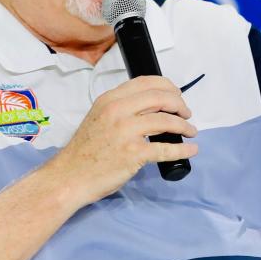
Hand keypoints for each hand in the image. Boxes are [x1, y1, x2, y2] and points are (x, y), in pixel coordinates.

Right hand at [54, 76, 198, 203]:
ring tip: (190, 130)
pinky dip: (183, 149)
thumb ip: (120, 108)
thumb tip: (150, 107)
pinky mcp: (134, 153)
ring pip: (166, 121)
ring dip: (183, 126)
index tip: (176, 94)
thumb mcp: (98, 117)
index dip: (167, 86)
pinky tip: (191, 149)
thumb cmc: (84, 150)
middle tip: (186, 113)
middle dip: (179, 104)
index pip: (145, 83)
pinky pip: (166, 149)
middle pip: (160, 98)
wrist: (70, 176)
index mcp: (110, 100)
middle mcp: (118, 111)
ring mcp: (126, 132)